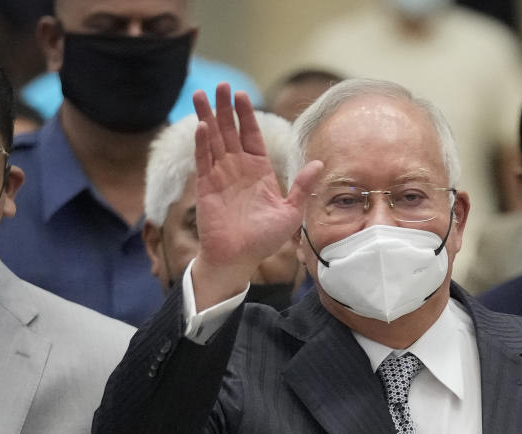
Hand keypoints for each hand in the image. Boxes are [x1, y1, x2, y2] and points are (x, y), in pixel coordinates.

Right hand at [190, 83, 322, 307]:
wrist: (239, 259)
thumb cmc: (264, 239)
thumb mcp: (291, 211)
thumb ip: (302, 186)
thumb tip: (320, 163)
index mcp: (258, 171)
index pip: (251, 136)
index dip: (246, 115)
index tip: (241, 95)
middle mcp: (237, 170)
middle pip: (229, 131)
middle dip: (225, 108)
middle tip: (221, 85)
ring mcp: (220, 177)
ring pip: (212, 140)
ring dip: (208, 117)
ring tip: (202, 94)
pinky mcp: (206, 188)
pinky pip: (203, 161)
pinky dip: (202, 144)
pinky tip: (202, 126)